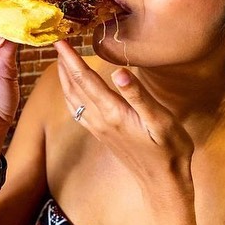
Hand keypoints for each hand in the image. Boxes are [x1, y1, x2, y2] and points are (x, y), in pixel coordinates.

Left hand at [53, 40, 194, 185]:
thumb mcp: (160, 120)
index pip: (85, 79)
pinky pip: (78, 110)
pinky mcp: (102, 134)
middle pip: (74, 87)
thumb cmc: (168, 150)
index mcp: (113, 112)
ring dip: (64, 78)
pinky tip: (73, 90)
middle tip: (55, 43)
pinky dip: (71, 94)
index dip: (71, 59)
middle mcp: (100, 119)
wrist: (163, 183)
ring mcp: (99, 128)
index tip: (59, 41)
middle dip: (63, 64)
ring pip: (73, 99)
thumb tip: (118, 72)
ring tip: (61, 61)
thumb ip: (138, 95)